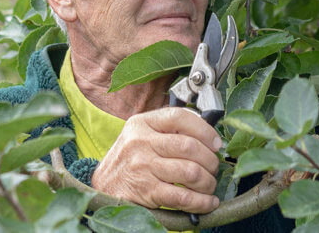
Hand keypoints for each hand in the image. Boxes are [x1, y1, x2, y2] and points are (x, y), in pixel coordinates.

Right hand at [91, 107, 221, 212]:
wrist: (102, 185)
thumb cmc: (129, 158)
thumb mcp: (142, 134)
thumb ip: (169, 129)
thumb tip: (208, 136)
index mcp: (142, 123)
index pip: (180, 117)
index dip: (205, 130)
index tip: (216, 143)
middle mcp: (141, 142)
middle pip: (189, 146)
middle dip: (210, 160)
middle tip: (214, 167)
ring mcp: (142, 166)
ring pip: (190, 172)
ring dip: (208, 182)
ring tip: (209, 184)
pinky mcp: (146, 191)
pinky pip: (182, 197)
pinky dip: (202, 202)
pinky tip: (208, 201)